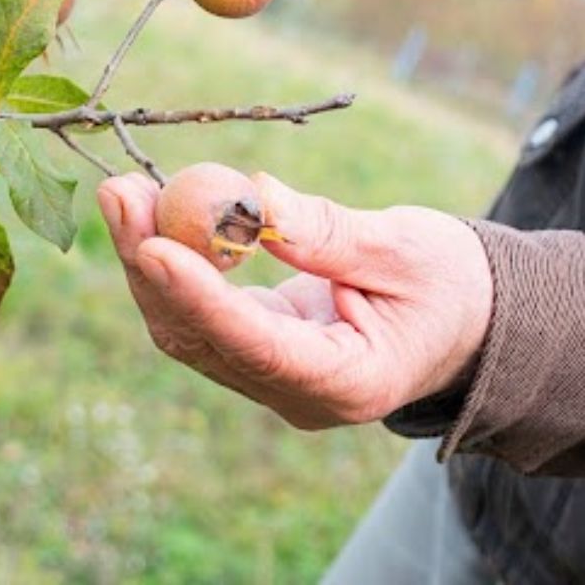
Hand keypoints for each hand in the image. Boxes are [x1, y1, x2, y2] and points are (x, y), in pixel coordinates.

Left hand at [96, 172, 493, 429]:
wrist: (464, 320)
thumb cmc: (450, 285)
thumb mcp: (405, 249)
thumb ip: (328, 233)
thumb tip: (252, 198)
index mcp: (349, 382)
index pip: (259, 347)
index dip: (201, 298)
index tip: (153, 246)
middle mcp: (297, 394)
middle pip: (202, 338)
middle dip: (151, 267)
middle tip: (119, 192)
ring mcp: (271, 378)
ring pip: (187, 328)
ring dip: (147, 260)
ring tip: (123, 191)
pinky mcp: (256, 351)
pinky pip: (199, 313)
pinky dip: (171, 263)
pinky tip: (152, 211)